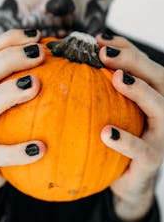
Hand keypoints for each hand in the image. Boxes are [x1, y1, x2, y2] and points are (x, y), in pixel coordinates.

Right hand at [0, 29, 45, 201]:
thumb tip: (67, 68)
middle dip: (8, 59)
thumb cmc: (1, 135)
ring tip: (35, 85)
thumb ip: (26, 90)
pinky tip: (41, 148)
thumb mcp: (8, 110)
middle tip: (39, 54)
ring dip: (7, 94)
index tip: (36, 36)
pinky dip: (16, 151)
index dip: (5, 42)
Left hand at [96, 33, 163, 221]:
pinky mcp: (152, 160)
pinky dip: (126, 140)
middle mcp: (161, 114)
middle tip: (106, 52)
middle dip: (134, 61)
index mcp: (152, 100)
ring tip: (118, 78)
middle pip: (159, 80)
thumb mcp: (110, 117)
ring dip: (139, 91)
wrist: (128, 181)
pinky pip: (142, 150)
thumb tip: (67, 68)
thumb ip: (98, 97)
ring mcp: (160, 137)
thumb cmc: (115, 145)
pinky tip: (105, 132)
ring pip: (159, 108)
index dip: (127, 50)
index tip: (100, 40)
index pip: (145, 67)